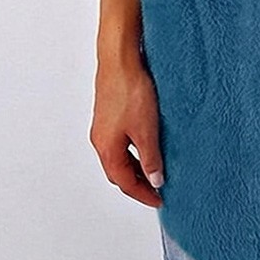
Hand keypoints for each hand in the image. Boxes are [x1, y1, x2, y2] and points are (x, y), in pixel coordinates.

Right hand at [89, 48, 164, 207]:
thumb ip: (151, 158)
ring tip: (155, 169)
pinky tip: (147, 144)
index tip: (159, 200)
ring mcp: (103, 126)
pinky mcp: (109, 113)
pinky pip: (120, 141)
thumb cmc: (130, 90)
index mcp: (107, 149)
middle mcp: (101, 140)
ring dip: (135, 166)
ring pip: (119, 156)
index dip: (143, 194)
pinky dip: (133, 150)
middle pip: (119, 171)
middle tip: (157, 189)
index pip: (125, 182)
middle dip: (137, 183)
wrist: (120, 59)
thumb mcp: (147, 130)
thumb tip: (155, 180)